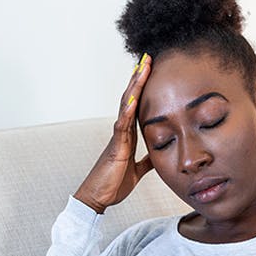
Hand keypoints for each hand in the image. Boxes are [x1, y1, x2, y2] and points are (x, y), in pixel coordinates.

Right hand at [74, 54, 153, 213]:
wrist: (98, 198)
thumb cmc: (113, 184)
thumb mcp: (137, 170)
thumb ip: (146, 159)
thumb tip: (158, 153)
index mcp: (127, 135)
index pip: (137, 105)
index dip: (143, 88)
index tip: (150, 70)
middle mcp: (121, 131)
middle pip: (130, 98)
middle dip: (139, 78)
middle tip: (147, 58)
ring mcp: (117, 137)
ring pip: (126, 106)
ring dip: (134, 87)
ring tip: (142, 68)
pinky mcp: (114, 147)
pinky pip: (121, 126)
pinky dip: (127, 112)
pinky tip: (133, 99)